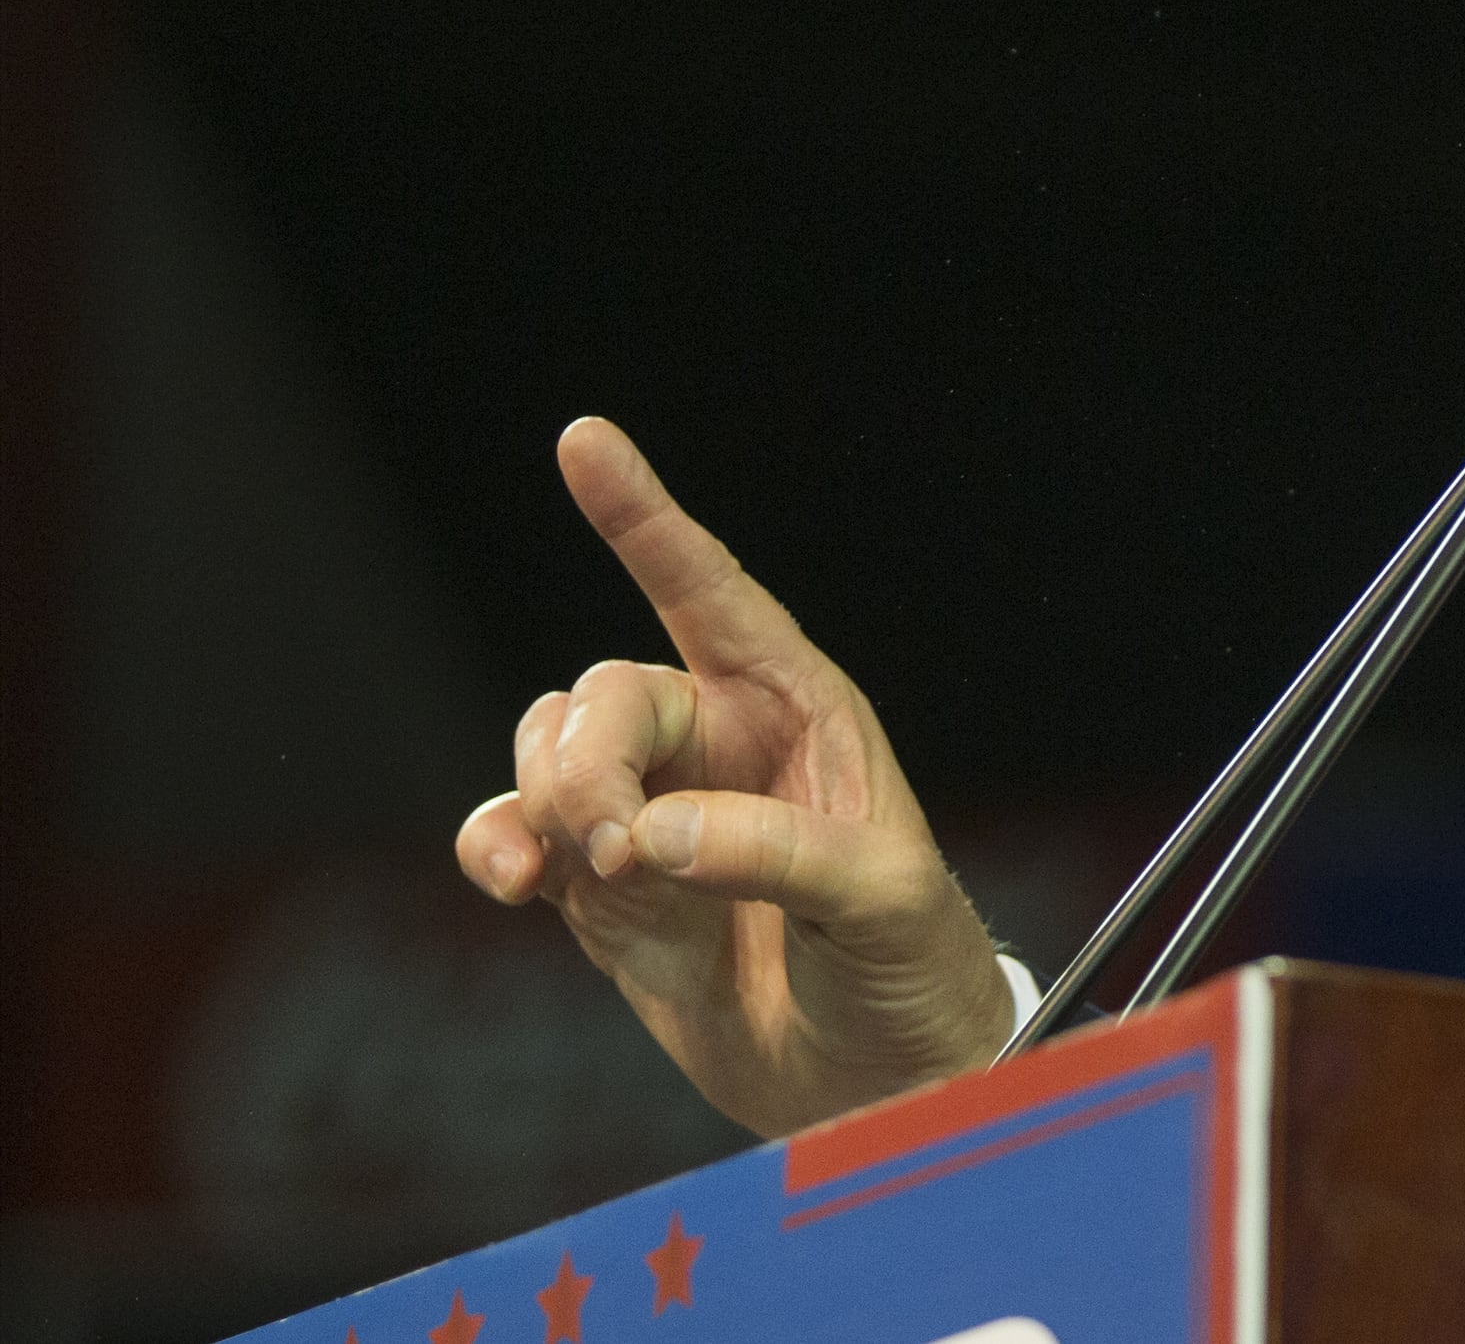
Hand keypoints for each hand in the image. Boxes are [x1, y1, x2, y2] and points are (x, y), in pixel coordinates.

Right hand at [455, 417, 1012, 1136]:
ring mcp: (652, 812)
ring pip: (551, 753)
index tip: (584, 440)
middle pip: (606, 694)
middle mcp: (719, 743)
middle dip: (591, 757)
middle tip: (620, 846)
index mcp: (802, 708)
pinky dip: (497, 846)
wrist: (880, 1079)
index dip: (646, 518)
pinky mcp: (602, 891)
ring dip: (545, 801)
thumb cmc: (912, 966)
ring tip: (594, 871)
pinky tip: (509, 879)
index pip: (712, 590)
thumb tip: (650, 835)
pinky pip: (519, 835)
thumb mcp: (881, 900)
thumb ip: (776, 855)